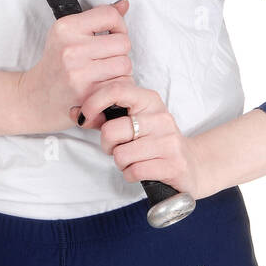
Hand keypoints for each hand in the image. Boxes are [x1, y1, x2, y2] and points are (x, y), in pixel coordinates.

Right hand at [17, 0, 133, 132]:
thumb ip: (97, 18)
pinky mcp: (86, 93)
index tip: (112, 34)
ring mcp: (78, 72)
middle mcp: (70, 48)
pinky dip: (118, 85)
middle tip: (107, 58)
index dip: (119, 25)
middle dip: (120, 51)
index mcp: (65, 28)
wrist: (35, 96)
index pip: (110, 15)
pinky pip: (121, 84)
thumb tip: (124, 4)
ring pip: (125, 64)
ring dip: (121, 70)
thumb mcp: (68, 35)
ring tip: (106, 72)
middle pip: (123, 42)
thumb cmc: (55, 64)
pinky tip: (104, 85)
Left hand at [70, 78, 202, 200]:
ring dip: (121, 162)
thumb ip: (102, 117)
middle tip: (118, 148)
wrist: (191, 164)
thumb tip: (74, 112)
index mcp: (149, 100)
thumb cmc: (153, 141)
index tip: (84, 117)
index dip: (93, 102)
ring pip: (120, 154)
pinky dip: (131, 174)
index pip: (116, 90)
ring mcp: (168, 141)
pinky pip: (133, 171)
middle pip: (111, 130)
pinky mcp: (173, 164)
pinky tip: (142, 170)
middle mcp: (160, 117)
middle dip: (107, 145)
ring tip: (134, 159)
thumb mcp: (132, 122)